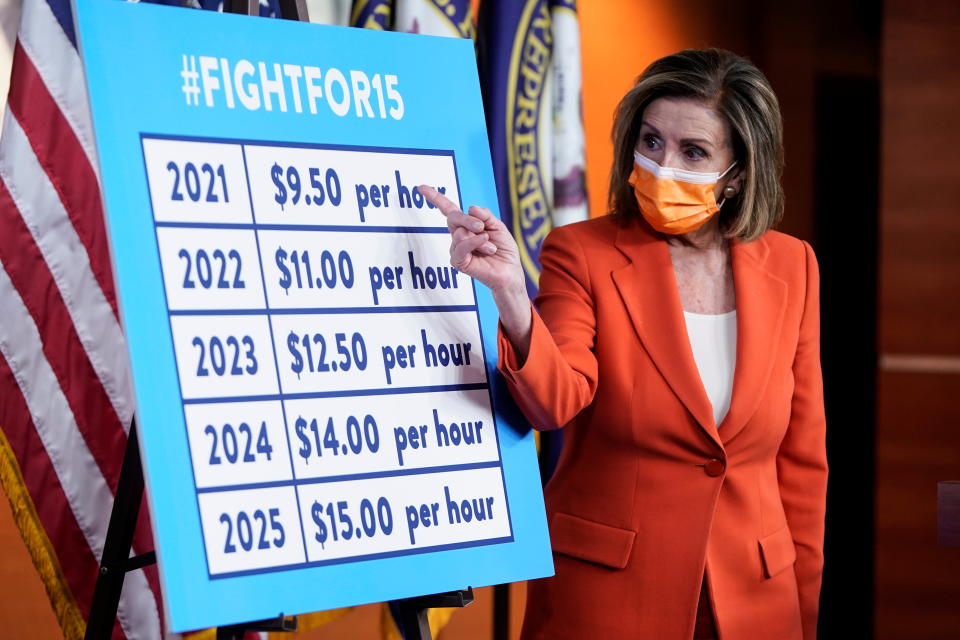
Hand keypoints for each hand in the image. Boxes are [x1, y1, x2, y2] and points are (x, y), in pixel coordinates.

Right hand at [419, 185, 532, 358]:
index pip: (448, 209)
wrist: (510, 271)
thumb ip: (486, 216)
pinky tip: (487, 246)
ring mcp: (456, 249)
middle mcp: (459, 236)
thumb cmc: (504, 251)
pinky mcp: (458, 261)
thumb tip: (471, 208)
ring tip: (491, 247)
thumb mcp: (498, 227)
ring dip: (479, 236)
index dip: (435, 198)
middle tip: (482, 227)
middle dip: (468, 219)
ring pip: (459, 231)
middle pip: (453, 216)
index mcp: (467, 226)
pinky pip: (461, 246)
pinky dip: (475, 242)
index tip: (421, 187)